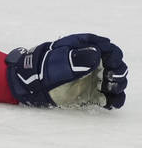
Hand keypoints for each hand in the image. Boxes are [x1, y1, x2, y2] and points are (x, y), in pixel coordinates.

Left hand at [6, 34, 127, 109]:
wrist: (30, 84)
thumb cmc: (42, 68)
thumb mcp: (59, 62)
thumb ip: (78, 59)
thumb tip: (97, 53)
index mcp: (81, 48)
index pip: (104, 45)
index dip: (112, 52)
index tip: (110, 60)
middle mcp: (89, 62)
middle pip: (113, 63)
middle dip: (117, 69)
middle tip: (110, 77)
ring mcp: (90, 78)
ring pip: (114, 79)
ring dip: (118, 84)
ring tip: (110, 87)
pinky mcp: (90, 93)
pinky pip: (108, 96)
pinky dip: (114, 99)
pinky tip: (111, 101)